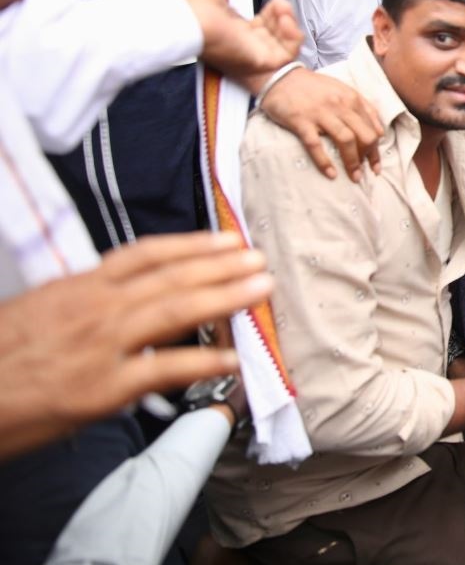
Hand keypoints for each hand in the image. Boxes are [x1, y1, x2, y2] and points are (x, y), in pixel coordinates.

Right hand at [0, 232, 271, 459]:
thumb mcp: (39, 313)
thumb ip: (85, 304)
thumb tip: (130, 303)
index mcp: (77, 286)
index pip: (144, 254)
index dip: (191, 244)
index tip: (226, 239)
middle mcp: (94, 307)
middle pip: (171, 276)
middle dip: (222, 266)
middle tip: (260, 259)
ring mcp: (101, 345)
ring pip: (177, 310)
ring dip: (227, 297)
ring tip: (262, 290)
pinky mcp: (103, 387)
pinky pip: (165, 370)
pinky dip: (204, 362)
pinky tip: (234, 361)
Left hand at [166, 0, 302, 79]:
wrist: (183, 14)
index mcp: (231, 27)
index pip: (262, 26)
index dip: (272, 12)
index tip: (274, 0)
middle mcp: (242, 42)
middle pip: (276, 35)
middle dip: (284, 15)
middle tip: (279, 3)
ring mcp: (251, 53)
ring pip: (285, 44)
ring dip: (290, 23)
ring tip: (282, 8)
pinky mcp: (260, 60)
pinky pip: (288, 54)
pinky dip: (293, 36)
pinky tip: (285, 18)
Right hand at [257, 68, 383, 182]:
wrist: (280, 76)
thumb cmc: (312, 86)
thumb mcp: (341, 90)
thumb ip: (361, 107)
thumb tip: (378, 131)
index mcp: (352, 98)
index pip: (372, 128)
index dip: (376, 149)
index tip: (375, 165)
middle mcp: (340, 105)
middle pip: (364, 135)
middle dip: (369, 157)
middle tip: (366, 173)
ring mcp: (321, 113)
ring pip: (346, 140)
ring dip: (352, 162)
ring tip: (354, 177)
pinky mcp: (301, 121)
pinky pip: (316, 145)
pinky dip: (325, 161)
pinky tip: (331, 174)